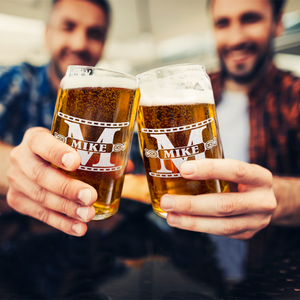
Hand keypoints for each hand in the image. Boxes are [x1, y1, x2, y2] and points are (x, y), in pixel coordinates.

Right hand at [7, 127, 97, 235]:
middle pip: (41, 175)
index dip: (56, 153)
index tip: (76, 162)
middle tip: (90, 197)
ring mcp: (16, 181)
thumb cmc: (56, 152)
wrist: (27, 164)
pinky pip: (39, 214)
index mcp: (35, 138)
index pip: (41, 142)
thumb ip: (97, 153)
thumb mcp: (70, 145)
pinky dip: (61, 223)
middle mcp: (21, 158)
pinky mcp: (18, 200)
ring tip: (88, 215)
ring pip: (41, 197)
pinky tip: (78, 228)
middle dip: (67, 188)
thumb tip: (128, 166)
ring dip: (67, 209)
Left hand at [160, 159, 276, 238]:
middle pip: (225, 204)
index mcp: (260, 177)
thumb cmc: (243, 181)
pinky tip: (181, 221)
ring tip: (170, 217)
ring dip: (192, 222)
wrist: (265, 200)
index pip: (235, 170)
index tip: (183, 169)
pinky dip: (198, 227)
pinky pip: (220, 233)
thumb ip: (214, 168)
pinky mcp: (247, 234)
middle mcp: (262, 201)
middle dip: (192, 204)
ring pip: (222, 225)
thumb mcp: (236, 169)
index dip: (209, 169)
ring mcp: (256, 222)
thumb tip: (175, 165)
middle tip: (167, 201)